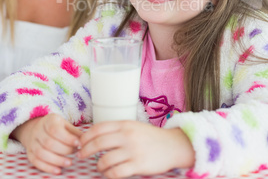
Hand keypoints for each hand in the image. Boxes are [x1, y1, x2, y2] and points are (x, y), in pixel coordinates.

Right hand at [11, 114, 81, 174]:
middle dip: (64, 150)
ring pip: (41, 153)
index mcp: (49, 120)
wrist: (38, 129)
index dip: (67, 138)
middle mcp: (38, 130)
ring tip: (69, 163)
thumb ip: (74, 132)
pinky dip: (47, 168)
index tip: (78, 144)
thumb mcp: (65, 125)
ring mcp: (32, 142)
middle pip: (49, 143)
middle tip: (75, 153)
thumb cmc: (56, 127)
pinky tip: (58, 170)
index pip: (55, 130)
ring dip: (57, 160)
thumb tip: (85, 141)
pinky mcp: (29, 153)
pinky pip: (36, 162)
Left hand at [78, 120, 194, 177]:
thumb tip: (94, 136)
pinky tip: (108, 173)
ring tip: (99, 166)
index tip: (79, 142)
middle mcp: (127, 135)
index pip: (98, 128)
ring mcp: (132, 150)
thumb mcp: (133, 126)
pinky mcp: (138, 165)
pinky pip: (116, 172)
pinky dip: (108, 174)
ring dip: (98, 165)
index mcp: (124, 124)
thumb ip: (116, 130)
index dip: (85, 136)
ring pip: (105, 160)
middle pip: (98, 143)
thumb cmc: (149, 137)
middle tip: (80, 155)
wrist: (172, 145)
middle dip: (85, 150)